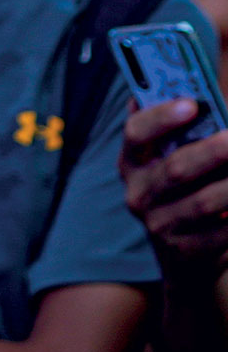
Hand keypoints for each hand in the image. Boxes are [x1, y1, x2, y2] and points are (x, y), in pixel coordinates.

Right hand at [121, 99, 227, 281]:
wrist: (186, 255)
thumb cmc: (188, 189)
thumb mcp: (175, 159)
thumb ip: (183, 132)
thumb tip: (197, 96)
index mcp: (133, 162)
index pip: (136, 133)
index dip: (161, 117)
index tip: (192, 103)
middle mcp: (138, 194)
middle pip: (176, 169)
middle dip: (213, 152)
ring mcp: (160, 226)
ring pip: (204, 203)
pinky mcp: (186, 252)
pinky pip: (223, 235)